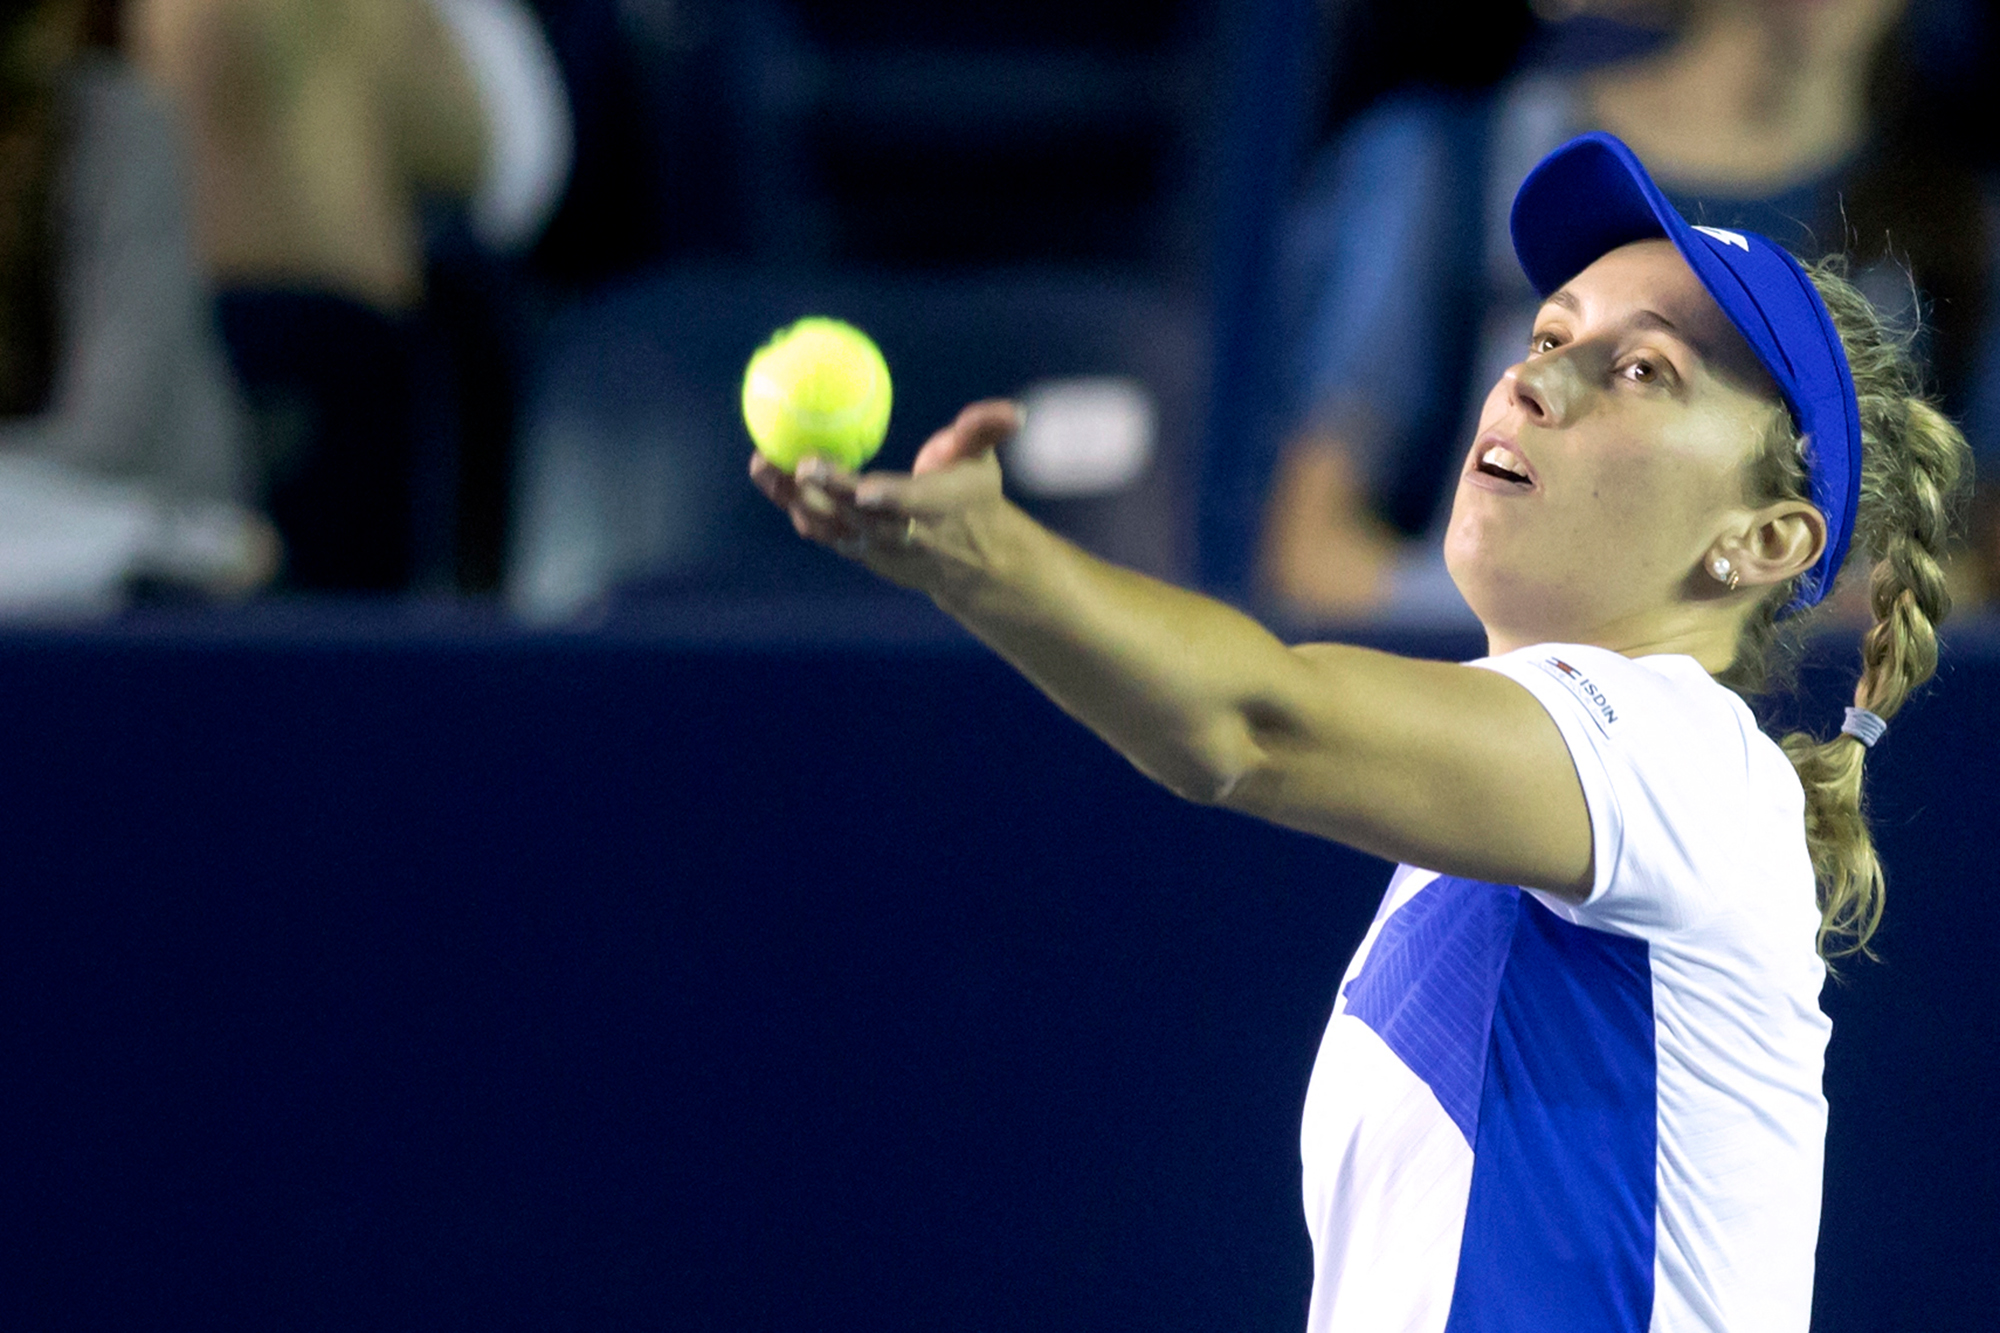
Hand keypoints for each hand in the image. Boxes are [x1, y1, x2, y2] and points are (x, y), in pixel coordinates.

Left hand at [748, 399, 1022, 592]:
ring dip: (794, 499)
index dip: (887, 500)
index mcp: (936, 509)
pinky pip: (819, 529)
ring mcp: (875, 549)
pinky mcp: (855, 551)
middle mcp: (902, 534)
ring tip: (763, 465)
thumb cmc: (973, 499)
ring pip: (830, 526)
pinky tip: (767, 474)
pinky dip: (792, 504)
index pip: (909, 506)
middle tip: (799, 465)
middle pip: (859, 518)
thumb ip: (985, 431)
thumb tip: (1014, 413)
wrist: (967, 562)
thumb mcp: (983, 463)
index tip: (863, 489)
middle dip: (829, 496)